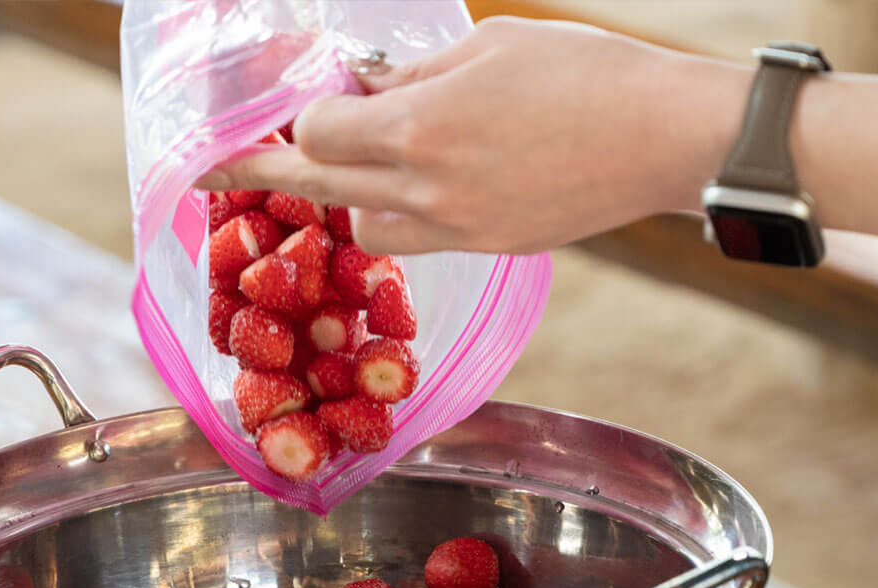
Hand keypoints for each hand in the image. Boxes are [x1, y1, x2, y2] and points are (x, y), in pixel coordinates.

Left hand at [198, 17, 743, 255]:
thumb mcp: (490, 47)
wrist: (666, 138)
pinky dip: (402, 213)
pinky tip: (424, 180)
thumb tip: (359, 87)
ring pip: (365, 224)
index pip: (317, 137)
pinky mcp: (488, 249)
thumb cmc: (587, 73)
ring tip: (364, 162)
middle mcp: (428, 192)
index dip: (301, 116)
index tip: (300, 101)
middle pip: (319, 189)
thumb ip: (412, 75)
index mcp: (423, 130)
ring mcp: (458, 231)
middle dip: (263, 173)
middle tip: (211, 166)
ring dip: (349, 195)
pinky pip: (416, 240)